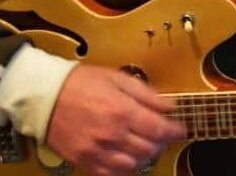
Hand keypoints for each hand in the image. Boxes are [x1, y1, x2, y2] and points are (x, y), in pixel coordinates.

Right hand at [46, 64, 184, 175]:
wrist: (45, 96)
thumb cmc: (82, 83)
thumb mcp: (119, 79)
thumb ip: (147, 94)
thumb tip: (170, 105)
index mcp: (123, 111)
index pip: (159, 129)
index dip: (175, 131)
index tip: (180, 130)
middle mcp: (112, 134)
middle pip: (149, 149)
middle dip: (161, 143)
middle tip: (163, 135)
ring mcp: (96, 150)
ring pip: (132, 164)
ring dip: (144, 156)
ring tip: (146, 145)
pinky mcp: (83, 160)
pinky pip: (110, 173)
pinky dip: (123, 168)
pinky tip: (127, 156)